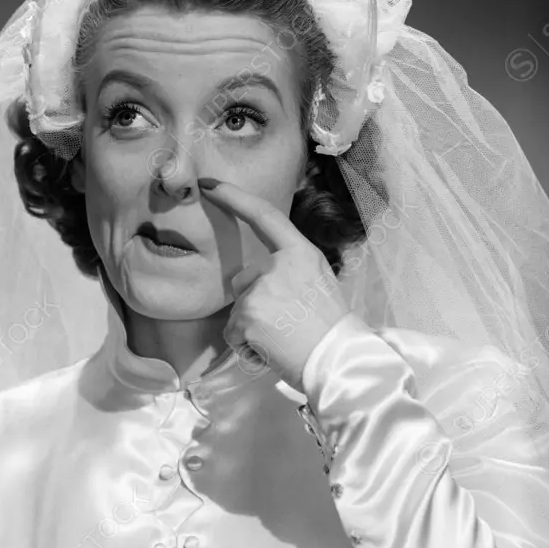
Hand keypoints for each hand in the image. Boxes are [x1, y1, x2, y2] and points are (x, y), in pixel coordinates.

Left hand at [199, 178, 350, 390]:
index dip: (234, 198)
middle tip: (287, 325)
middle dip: (254, 304)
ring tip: (282, 340)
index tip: (210, 185)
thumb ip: (290, 271)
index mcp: (300, 253)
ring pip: (238, 309)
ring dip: (251, 328)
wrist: (338, 362)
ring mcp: (261, 290)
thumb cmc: (331, 329)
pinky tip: (271, 351)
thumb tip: (263, 277)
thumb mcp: (319, 282)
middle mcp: (278, 265)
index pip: (264, 216)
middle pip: (243, 280)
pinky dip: (246, 347)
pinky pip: (232, 333)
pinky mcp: (247, 316)